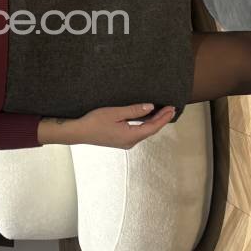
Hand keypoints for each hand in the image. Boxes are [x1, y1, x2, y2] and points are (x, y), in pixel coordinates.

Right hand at [37, 103, 175, 148]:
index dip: (163, 118)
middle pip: (150, 130)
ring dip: (153, 122)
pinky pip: (138, 132)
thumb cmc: (95, 122)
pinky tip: (146, 117)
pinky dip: (145, 124)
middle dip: (161, 119)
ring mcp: (125, 142)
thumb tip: (150, 108)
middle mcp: (130, 142)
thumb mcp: (115, 113)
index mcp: (131, 136)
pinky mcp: (121, 140)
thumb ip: (134, 110)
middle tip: (171, 108)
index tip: (172, 108)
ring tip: (162, 112)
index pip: (153, 127)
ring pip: (144, 131)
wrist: (79, 132)